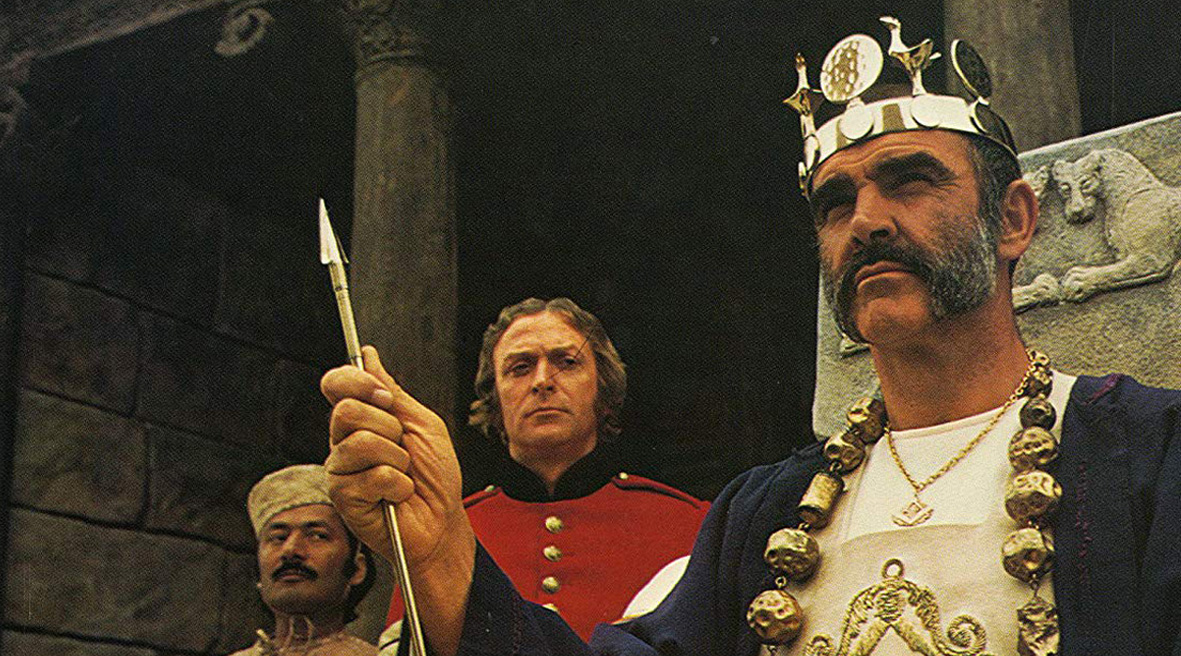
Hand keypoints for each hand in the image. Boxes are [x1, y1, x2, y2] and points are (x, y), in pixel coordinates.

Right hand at [321, 346, 470, 567]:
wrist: (443, 520)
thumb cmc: (435, 476)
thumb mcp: (423, 424)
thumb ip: (393, 392)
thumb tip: (367, 355)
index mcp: (363, 419)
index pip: (337, 384)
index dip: (356, 381)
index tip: (385, 397)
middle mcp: (345, 441)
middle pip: (347, 410)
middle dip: (388, 427)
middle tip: (403, 447)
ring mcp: (341, 469)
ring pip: (360, 442)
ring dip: (396, 458)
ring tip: (403, 473)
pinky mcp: (343, 497)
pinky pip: (372, 475)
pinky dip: (398, 484)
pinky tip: (398, 494)